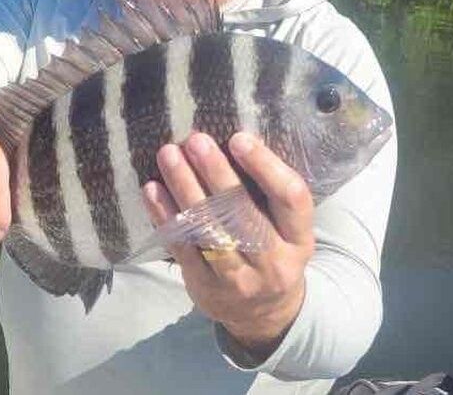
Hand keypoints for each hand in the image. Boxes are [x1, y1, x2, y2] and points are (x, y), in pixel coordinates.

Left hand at [142, 131, 313, 360]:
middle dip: (216, 173)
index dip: (265, 167)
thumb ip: (266, 192)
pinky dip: (165, 215)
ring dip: (185, 189)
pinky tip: (152, 189)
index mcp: (299, 238)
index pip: (290, 198)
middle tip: (195, 140)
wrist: (263, 316)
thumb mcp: (286, 228)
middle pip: (243, 213)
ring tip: (169, 155)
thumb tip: (229, 136)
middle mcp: (274, 261)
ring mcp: (239, 279)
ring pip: (209, 231)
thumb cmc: (271, 249)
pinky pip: (182, 247)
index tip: (238, 138)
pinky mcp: (205, 287)